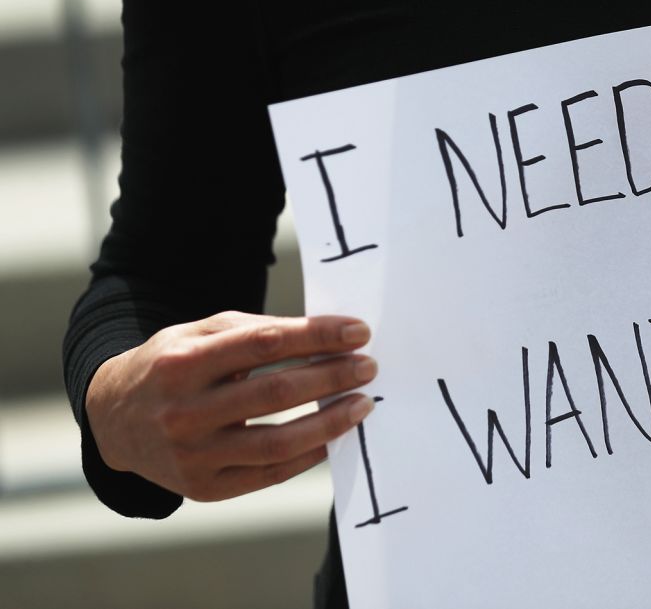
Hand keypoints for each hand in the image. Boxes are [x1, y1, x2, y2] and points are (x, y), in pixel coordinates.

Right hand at [86, 311, 377, 501]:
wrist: (113, 419)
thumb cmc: (172, 366)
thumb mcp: (199, 334)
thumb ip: (257, 332)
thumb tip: (328, 336)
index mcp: (182, 362)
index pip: (266, 344)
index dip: (318, 337)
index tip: (358, 332)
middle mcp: (184, 411)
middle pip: (276, 393)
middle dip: (332, 377)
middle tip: (368, 366)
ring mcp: (192, 454)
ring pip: (277, 442)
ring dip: (330, 422)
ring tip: (361, 404)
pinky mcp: (202, 488)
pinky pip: (269, 474)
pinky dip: (307, 455)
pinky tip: (332, 437)